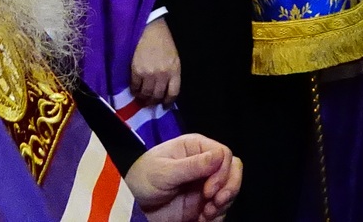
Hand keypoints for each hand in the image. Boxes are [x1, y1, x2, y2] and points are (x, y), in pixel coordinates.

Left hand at [127, 133, 242, 221]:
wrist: (130, 205)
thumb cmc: (141, 179)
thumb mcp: (164, 172)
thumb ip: (192, 166)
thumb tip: (219, 156)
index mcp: (195, 148)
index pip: (224, 154)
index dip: (222, 172)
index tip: (209, 191)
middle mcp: (204, 164)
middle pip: (233, 170)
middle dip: (229, 188)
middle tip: (216, 203)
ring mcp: (204, 184)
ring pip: (229, 190)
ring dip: (222, 204)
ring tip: (206, 214)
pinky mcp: (202, 203)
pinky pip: (220, 208)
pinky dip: (216, 216)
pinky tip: (202, 220)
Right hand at [131, 16, 181, 106]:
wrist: (150, 28)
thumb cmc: (163, 41)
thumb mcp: (173, 57)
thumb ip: (171, 73)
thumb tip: (165, 88)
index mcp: (175, 70)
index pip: (173, 92)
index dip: (168, 101)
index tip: (164, 105)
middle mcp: (163, 74)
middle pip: (158, 95)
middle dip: (154, 102)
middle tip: (150, 103)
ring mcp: (149, 73)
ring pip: (146, 94)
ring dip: (143, 98)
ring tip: (141, 97)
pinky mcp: (136, 71)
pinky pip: (135, 87)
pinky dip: (134, 91)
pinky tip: (134, 90)